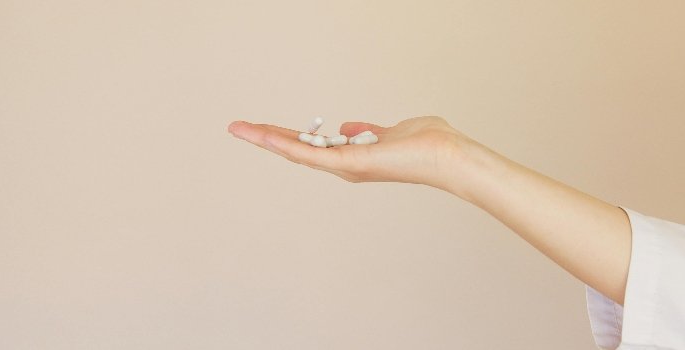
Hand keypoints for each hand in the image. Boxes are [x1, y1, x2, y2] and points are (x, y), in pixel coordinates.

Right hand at [227, 116, 472, 191]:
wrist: (447, 156)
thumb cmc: (427, 145)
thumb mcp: (389, 132)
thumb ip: (366, 132)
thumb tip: (348, 127)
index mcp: (351, 157)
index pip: (311, 145)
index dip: (285, 136)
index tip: (262, 128)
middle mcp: (344, 166)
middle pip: (297, 150)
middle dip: (266, 139)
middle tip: (237, 127)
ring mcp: (345, 166)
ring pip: (297, 152)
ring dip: (266, 139)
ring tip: (240, 129)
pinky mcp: (351, 162)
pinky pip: (312, 153)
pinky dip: (287, 144)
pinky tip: (266, 135)